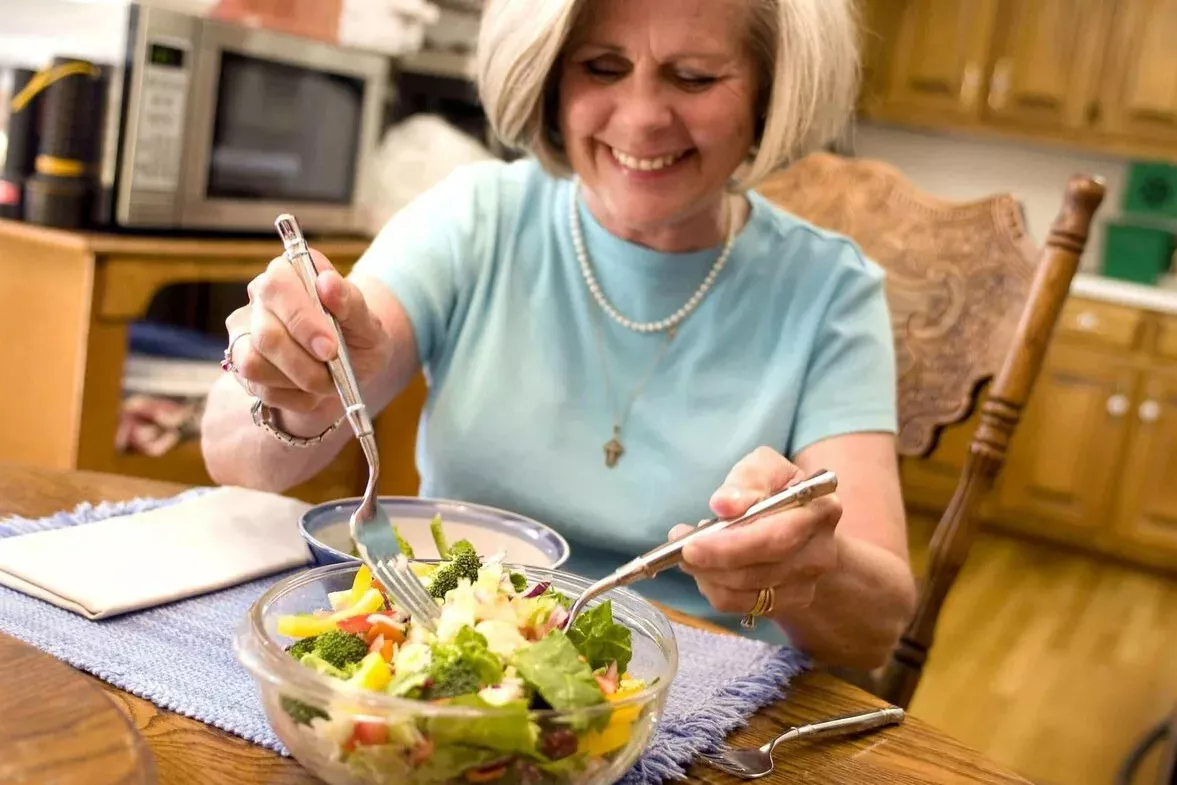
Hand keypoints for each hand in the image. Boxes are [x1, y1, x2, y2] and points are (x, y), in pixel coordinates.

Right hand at [224, 251, 390, 415]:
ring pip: (254, 364)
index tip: (330, 348)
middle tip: (333, 375)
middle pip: (266, 335)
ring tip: (325, 382)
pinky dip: (292, 397)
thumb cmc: (358, 339)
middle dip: (305, 364)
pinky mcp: (240, 365)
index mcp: (289, 273)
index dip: (301, 320)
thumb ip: (351, 302)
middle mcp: (260, 299)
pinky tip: (311, 391)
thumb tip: (327, 282)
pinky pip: (258, 388)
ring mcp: (244, 332)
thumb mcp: (368, 324)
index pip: (277, 287)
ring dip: (298, 381)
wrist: (351, 370)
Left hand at [670, 447, 842, 617]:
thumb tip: (724, 505)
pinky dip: (714, 588)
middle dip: (712, 563)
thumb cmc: (779, 491)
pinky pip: (740, 605)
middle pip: (759, 571)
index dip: (731, 545)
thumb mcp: (767, 467)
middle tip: (680, 549)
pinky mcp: (788, 604)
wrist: (805, 527)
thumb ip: (748, 478)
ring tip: (690, 552)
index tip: (692, 543)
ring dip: (708, 575)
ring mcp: (806, 585)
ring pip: (745, 592)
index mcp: (820, 512)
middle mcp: (819, 554)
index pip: (775, 537)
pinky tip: (705, 568)